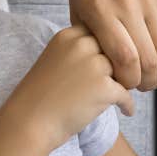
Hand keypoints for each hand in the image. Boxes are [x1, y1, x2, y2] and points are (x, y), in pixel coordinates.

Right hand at [2, 24, 136, 149]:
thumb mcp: (55, 60)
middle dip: (117, 65)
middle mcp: (81, 45)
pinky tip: (125, 111)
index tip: (104, 64)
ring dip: (124, 84)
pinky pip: (127, 94)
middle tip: (118, 81)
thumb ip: (79, 52)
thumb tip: (113, 55)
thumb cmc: (42, 96)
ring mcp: (94, 65)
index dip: (104, 49)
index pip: (100, 32)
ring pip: (124, 70)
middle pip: (115, 49)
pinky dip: (127, 105)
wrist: (29, 122)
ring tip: (120, 96)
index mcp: (68, 35)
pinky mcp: (104, 87)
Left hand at [67, 0, 156, 90]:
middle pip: (147, 59)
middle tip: (141, 87)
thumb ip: (88, 38)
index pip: (123, 59)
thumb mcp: (76, 5)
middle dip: (146, 83)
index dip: (128, 81)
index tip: (123, 86)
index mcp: (100, 10)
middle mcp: (126, 4)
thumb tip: (105, 72)